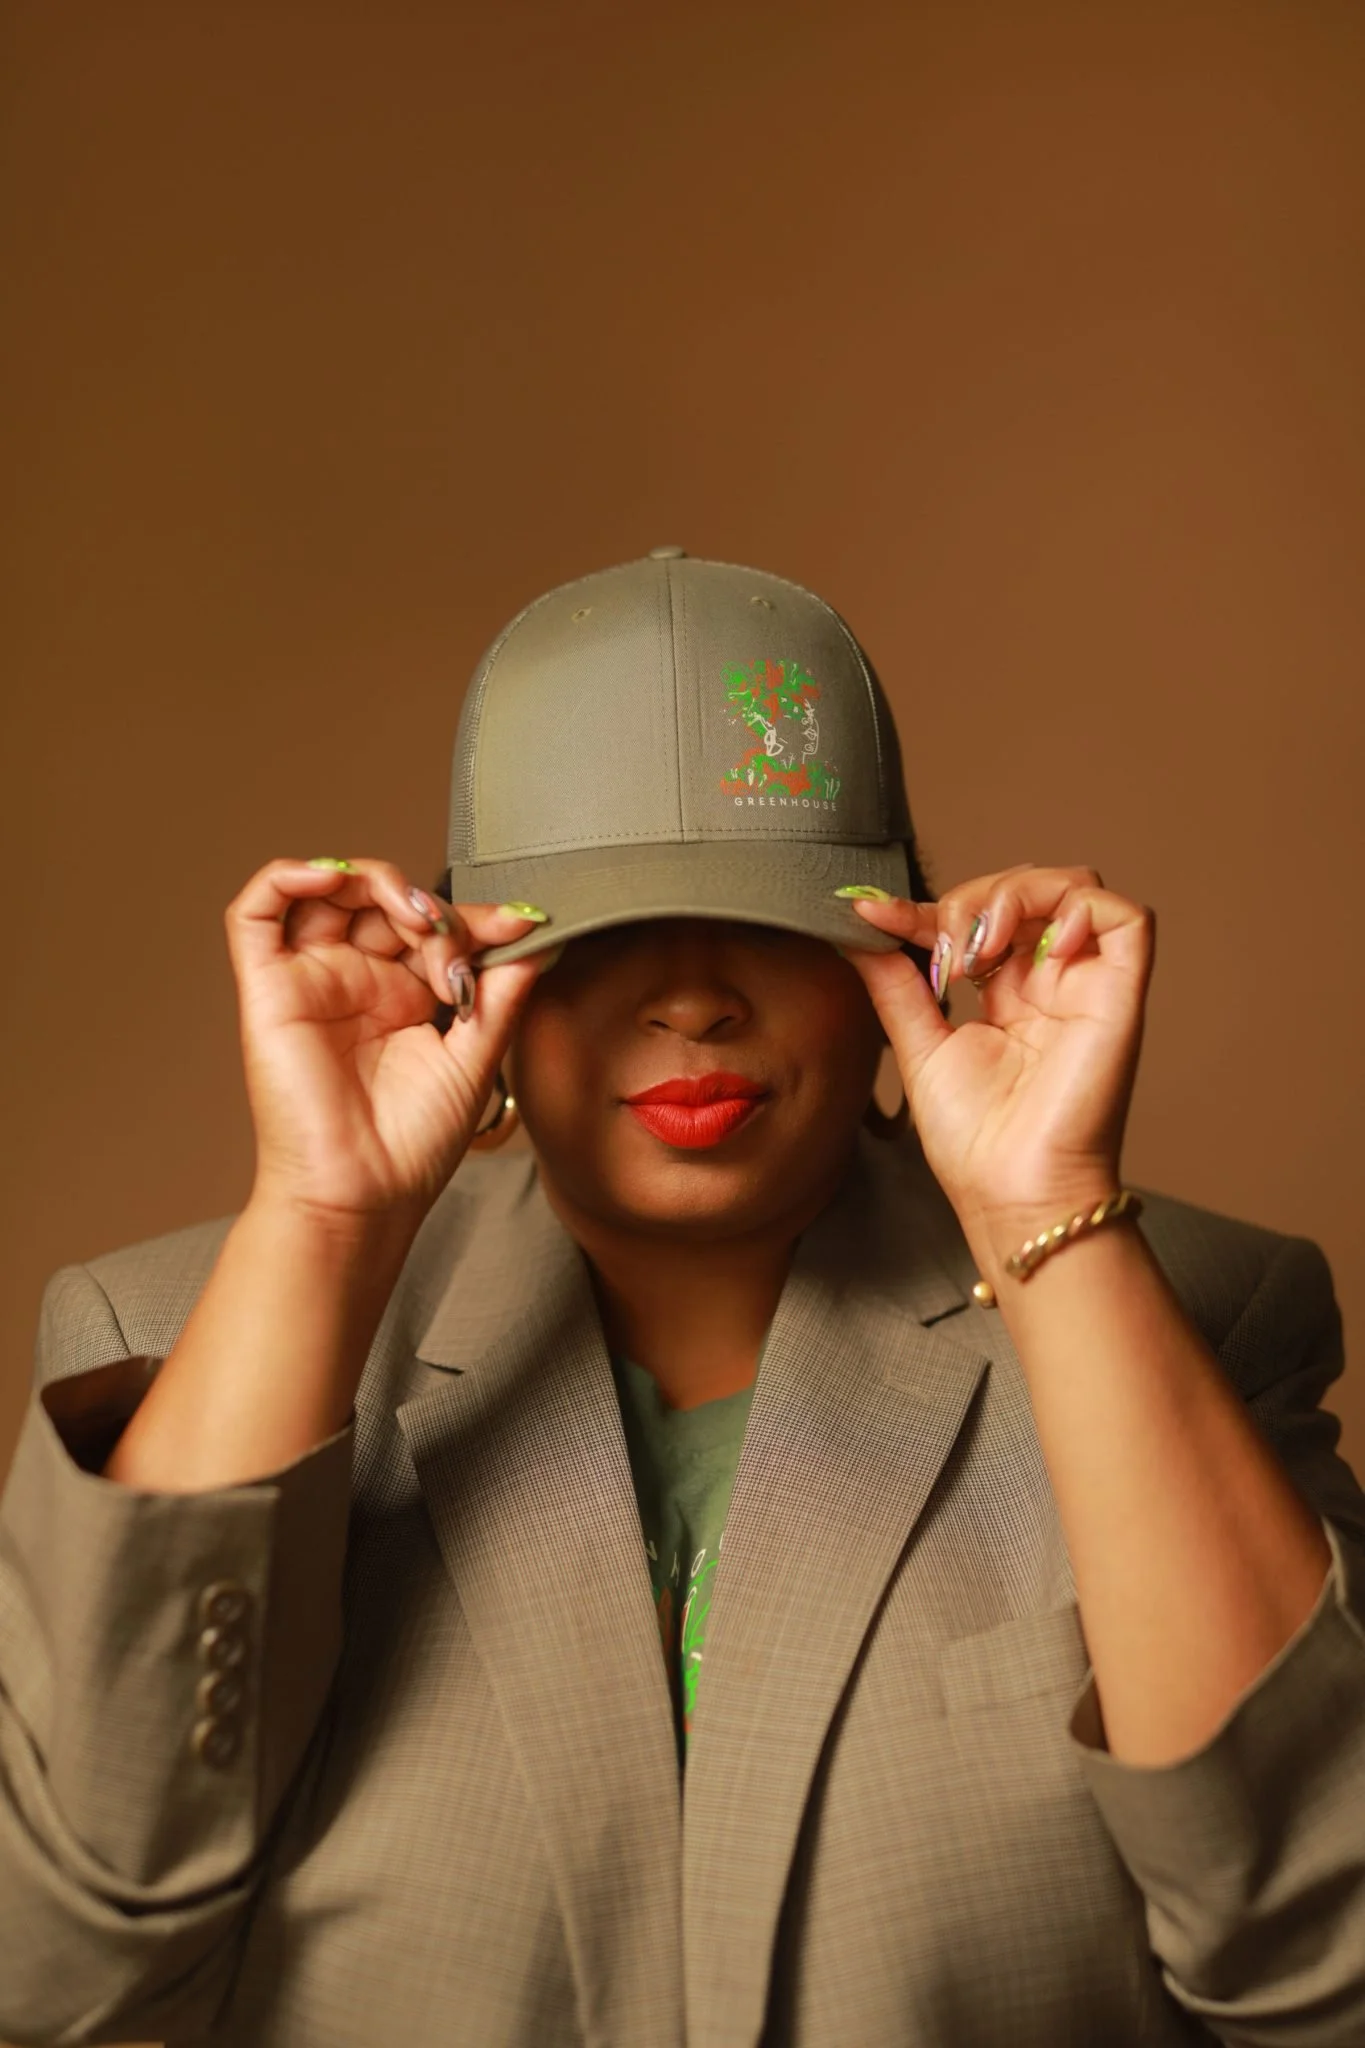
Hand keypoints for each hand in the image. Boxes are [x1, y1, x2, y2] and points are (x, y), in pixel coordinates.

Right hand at [225, 856, 552, 1229]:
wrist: (364, 1194)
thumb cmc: (411, 1146)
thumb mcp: (475, 1055)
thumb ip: (503, 991)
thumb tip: (537, 935)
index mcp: (402, 997)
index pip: (432, 927)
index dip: (475, 917)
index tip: (523, 924)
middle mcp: (354, 981)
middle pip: (384, 901)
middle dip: (432, 910)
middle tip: (458, 952)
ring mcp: (310, 981)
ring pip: (325, 891)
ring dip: (373, 882)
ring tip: (412, 917)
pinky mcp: (268, 988)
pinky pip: (255, 912)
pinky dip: (287, 876)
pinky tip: (330, 878)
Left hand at [842, 863, 1153, 1264]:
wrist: (1008, 1192)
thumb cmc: (975, 1140)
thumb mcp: (919, 1045)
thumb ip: (895, 983)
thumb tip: (858, 925)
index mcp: (1010, 994)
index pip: (977, 918)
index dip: (928, 907)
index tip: (873, 914)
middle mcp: (1053, 983)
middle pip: (1029, 888)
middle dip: (973, 897)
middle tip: (944, 951)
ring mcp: (1089, 986)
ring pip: (1076, 887)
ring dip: (1017, 893)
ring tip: (980, 947)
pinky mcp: (1120, 997)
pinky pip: (1128, 919)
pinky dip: (1082, 908)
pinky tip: (1035, 947)